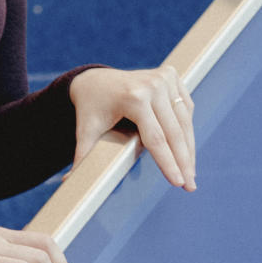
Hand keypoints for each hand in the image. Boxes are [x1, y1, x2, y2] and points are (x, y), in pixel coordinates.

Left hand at [68, 65, 195, 190]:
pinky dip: (187, 130)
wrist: (94, 80)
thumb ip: (82, 156)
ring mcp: (163, 78)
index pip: (155, 138)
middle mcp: (152, 85)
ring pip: (183, 122)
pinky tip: (187, 150)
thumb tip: (69, 182)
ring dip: (189, 149)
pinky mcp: (171, 76)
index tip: (178, 183)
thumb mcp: (86, 131)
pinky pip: (184, 108)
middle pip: (173, 132)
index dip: (167, 163)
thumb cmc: (91, 109)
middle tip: (190, 187)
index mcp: (133, 98)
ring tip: (191, 174)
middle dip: (183, 162)